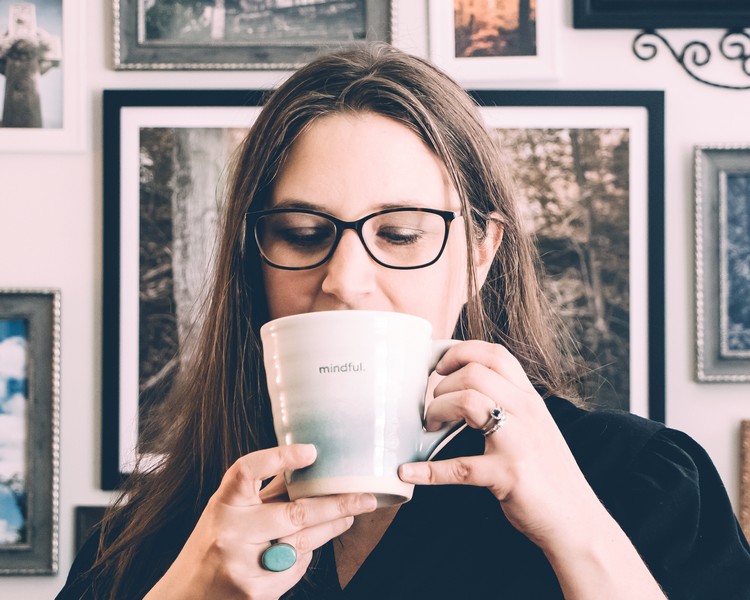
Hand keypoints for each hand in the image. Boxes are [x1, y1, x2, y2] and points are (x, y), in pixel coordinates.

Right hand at [145, 445, 376, 599]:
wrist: (185, 597)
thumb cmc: (214, 544)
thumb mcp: (228, 510)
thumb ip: (261, 492)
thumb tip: (308, 463)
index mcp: (223, 503)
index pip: (246, 471)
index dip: (278, 458)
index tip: (311, 451)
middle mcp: (230, 531)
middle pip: (294, 513)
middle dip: (336, 504)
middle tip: (365, 497)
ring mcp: (243, 564)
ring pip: (303, 542)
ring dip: (332, 526)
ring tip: (352, 513)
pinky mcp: (256, 592)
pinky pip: (296, 568)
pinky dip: (305, 556)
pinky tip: (306, 548)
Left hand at [398, 341, 602, 550]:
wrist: (577, 520)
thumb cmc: (548, 473)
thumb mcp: (533, 428)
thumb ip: (507, 406)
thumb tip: (463, 390)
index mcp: (529, 399)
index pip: (495, 354)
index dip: (460, 353)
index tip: (438, 369)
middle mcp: (527, 412)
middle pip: (474, 372)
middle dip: (442, 386)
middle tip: (434, 410)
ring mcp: (519, 442)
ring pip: (468, 401)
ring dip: (437, 411)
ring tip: (431, 428)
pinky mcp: (508, 475)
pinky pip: (459, 466)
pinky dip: (428, 471)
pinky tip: (409, 472)